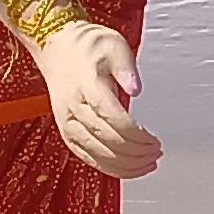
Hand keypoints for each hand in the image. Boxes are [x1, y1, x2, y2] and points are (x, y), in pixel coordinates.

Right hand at [32, 22, 160, 177]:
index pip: (114, 119)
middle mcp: (74, 107)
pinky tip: (127, 169)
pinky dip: (109, 168)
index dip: (137, 135)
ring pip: (96, 154)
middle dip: (135, 152)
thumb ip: (127, 67)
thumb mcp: (114, 45)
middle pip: (107, 140)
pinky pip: (87, 157)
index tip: (154, 140)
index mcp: (88, 86)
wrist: (56, 46)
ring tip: (148, 164)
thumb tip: (136, 88)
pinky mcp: (66, 132)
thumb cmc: (87, 47)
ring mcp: (67, 122)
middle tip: (156, 153)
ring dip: (125, 165)